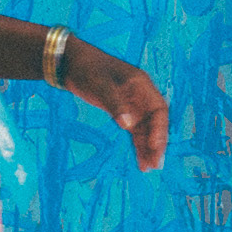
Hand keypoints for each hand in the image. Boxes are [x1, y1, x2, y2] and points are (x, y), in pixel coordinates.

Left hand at [62, 41, 168, 171]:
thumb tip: (128, 126)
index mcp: (141, 84)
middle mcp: (141, 95)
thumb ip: (115, 105)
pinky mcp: (121, 111)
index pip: (159, 109)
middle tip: (155, 165)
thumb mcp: (101, 85)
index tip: (155, 146)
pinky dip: (136, 144)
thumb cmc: (88, 68)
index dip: (160, 128)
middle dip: (156, 143)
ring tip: (148, 168)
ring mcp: (132, 104)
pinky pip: (134, 131)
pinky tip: (138, 159)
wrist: (71, 63)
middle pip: (155, 122)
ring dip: (147, 148)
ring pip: (145, 129)